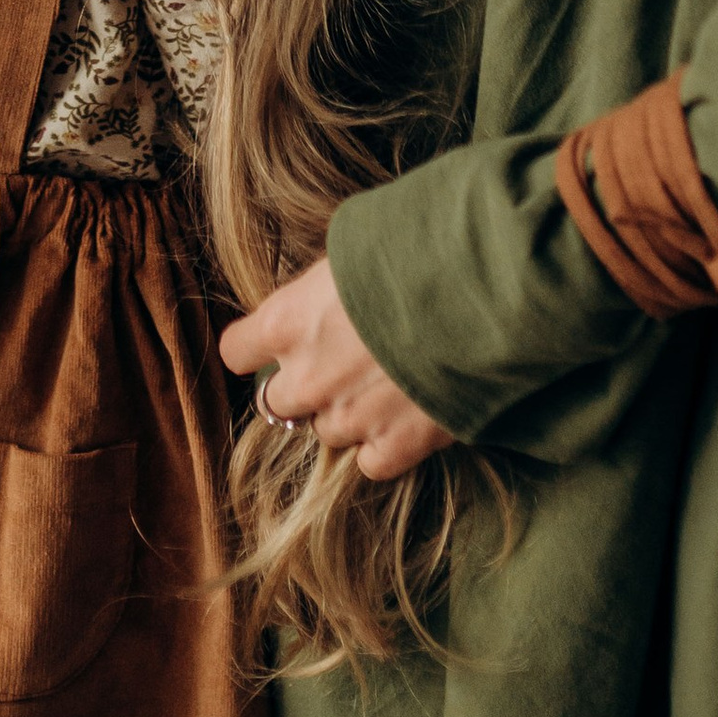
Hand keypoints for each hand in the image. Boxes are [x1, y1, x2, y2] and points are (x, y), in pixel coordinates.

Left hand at [219, 255, 455, 481]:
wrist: (480, 294)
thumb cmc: (414, 254)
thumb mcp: (349, 256)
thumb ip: (319, 292)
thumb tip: (319, 300)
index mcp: (287, 322)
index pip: (237, 352)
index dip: (254, 349)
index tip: (272, 345)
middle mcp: (307, 378)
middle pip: (278, 403)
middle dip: (303, 386)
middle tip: (341, 364)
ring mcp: (350, 418)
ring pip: (328, 432)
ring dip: (348, 414)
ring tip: (388, 382)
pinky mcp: (395, 447)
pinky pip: (370, 462)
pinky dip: (385, 446)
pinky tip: (408, 414)